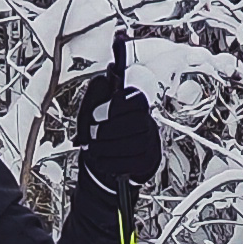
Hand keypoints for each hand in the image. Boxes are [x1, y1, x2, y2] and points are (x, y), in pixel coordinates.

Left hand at [74, 64, 160, 197]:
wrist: (107, 153)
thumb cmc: (102, 127)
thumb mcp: (94, 106)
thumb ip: (97, 92)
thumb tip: (102, 80)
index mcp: (136, 103)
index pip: (136, 100)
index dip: (115, 107)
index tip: (96, 115)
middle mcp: (147, 121)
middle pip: (137, 123)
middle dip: (108, 130)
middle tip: (93, 134)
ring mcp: (149, 143)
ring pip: (133, 145)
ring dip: (106, 148)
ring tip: (94, 147)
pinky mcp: (146, 162)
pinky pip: (130, 163)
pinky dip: (110, 162)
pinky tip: (102, 158)